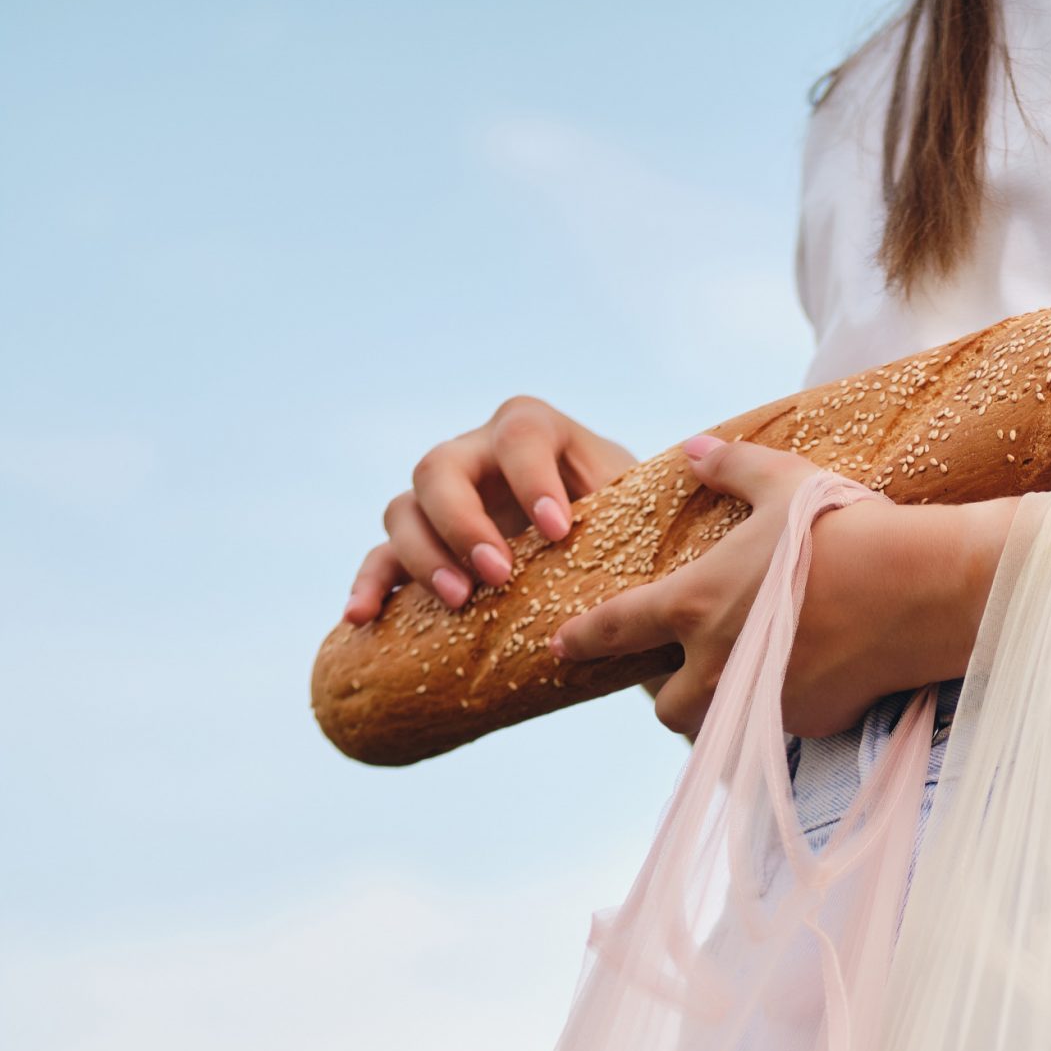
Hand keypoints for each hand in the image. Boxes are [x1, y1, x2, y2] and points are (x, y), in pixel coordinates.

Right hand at [343, 398, 636, 622]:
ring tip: (459, 600)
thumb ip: (644, 507)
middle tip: (499, 573)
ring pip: (403, 509)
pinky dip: (370, 585)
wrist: (610, 575)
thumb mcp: (644, 518)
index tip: (559, 530)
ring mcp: (443, 504)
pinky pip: (380, 559)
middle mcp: (479, 458)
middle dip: (464, 520)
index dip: (532, 476)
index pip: (521, 432)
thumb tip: (686, 494)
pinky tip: (363, 618)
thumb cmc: (635, 538)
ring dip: (422, 555)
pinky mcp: (423, 549)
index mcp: (537, 436)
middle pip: (441, 466)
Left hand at [550, 434, 1015, 737]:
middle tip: (685, 670)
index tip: (560, 646)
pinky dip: (777, 710)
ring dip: (717, 711)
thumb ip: (730, 467)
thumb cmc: (845, 528)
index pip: (618, 630)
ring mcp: (760, 703)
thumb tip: (693, 449)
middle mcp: (718, 665)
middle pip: (665, 707)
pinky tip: (806, 678)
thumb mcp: (783, 483)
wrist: (916, 591)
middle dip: (667, 693)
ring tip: (741, 681)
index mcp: (696, 604)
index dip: (584, 638)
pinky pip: (774, 728)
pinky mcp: (805, 725)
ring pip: (717, 727)